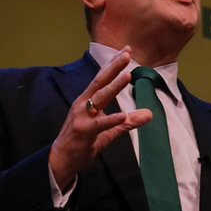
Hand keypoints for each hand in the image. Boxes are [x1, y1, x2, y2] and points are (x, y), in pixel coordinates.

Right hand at [48, 46, 151, 188]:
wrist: (61, 159)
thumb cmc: (83, 141)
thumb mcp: (108, 129)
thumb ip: (127, 121)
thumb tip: (149, 114)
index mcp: (88, 100)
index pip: (102, 78)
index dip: (113, 64)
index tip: (125, 50)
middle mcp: (83, 104)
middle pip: (100, 81)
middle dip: (113, 67)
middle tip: (127, 54)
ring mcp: (82, 117)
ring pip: (99, 98)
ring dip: (114, 86)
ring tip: (127, 75)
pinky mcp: (83, 131)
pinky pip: (99, 124)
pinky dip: (111, 119)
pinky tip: (123, 115)